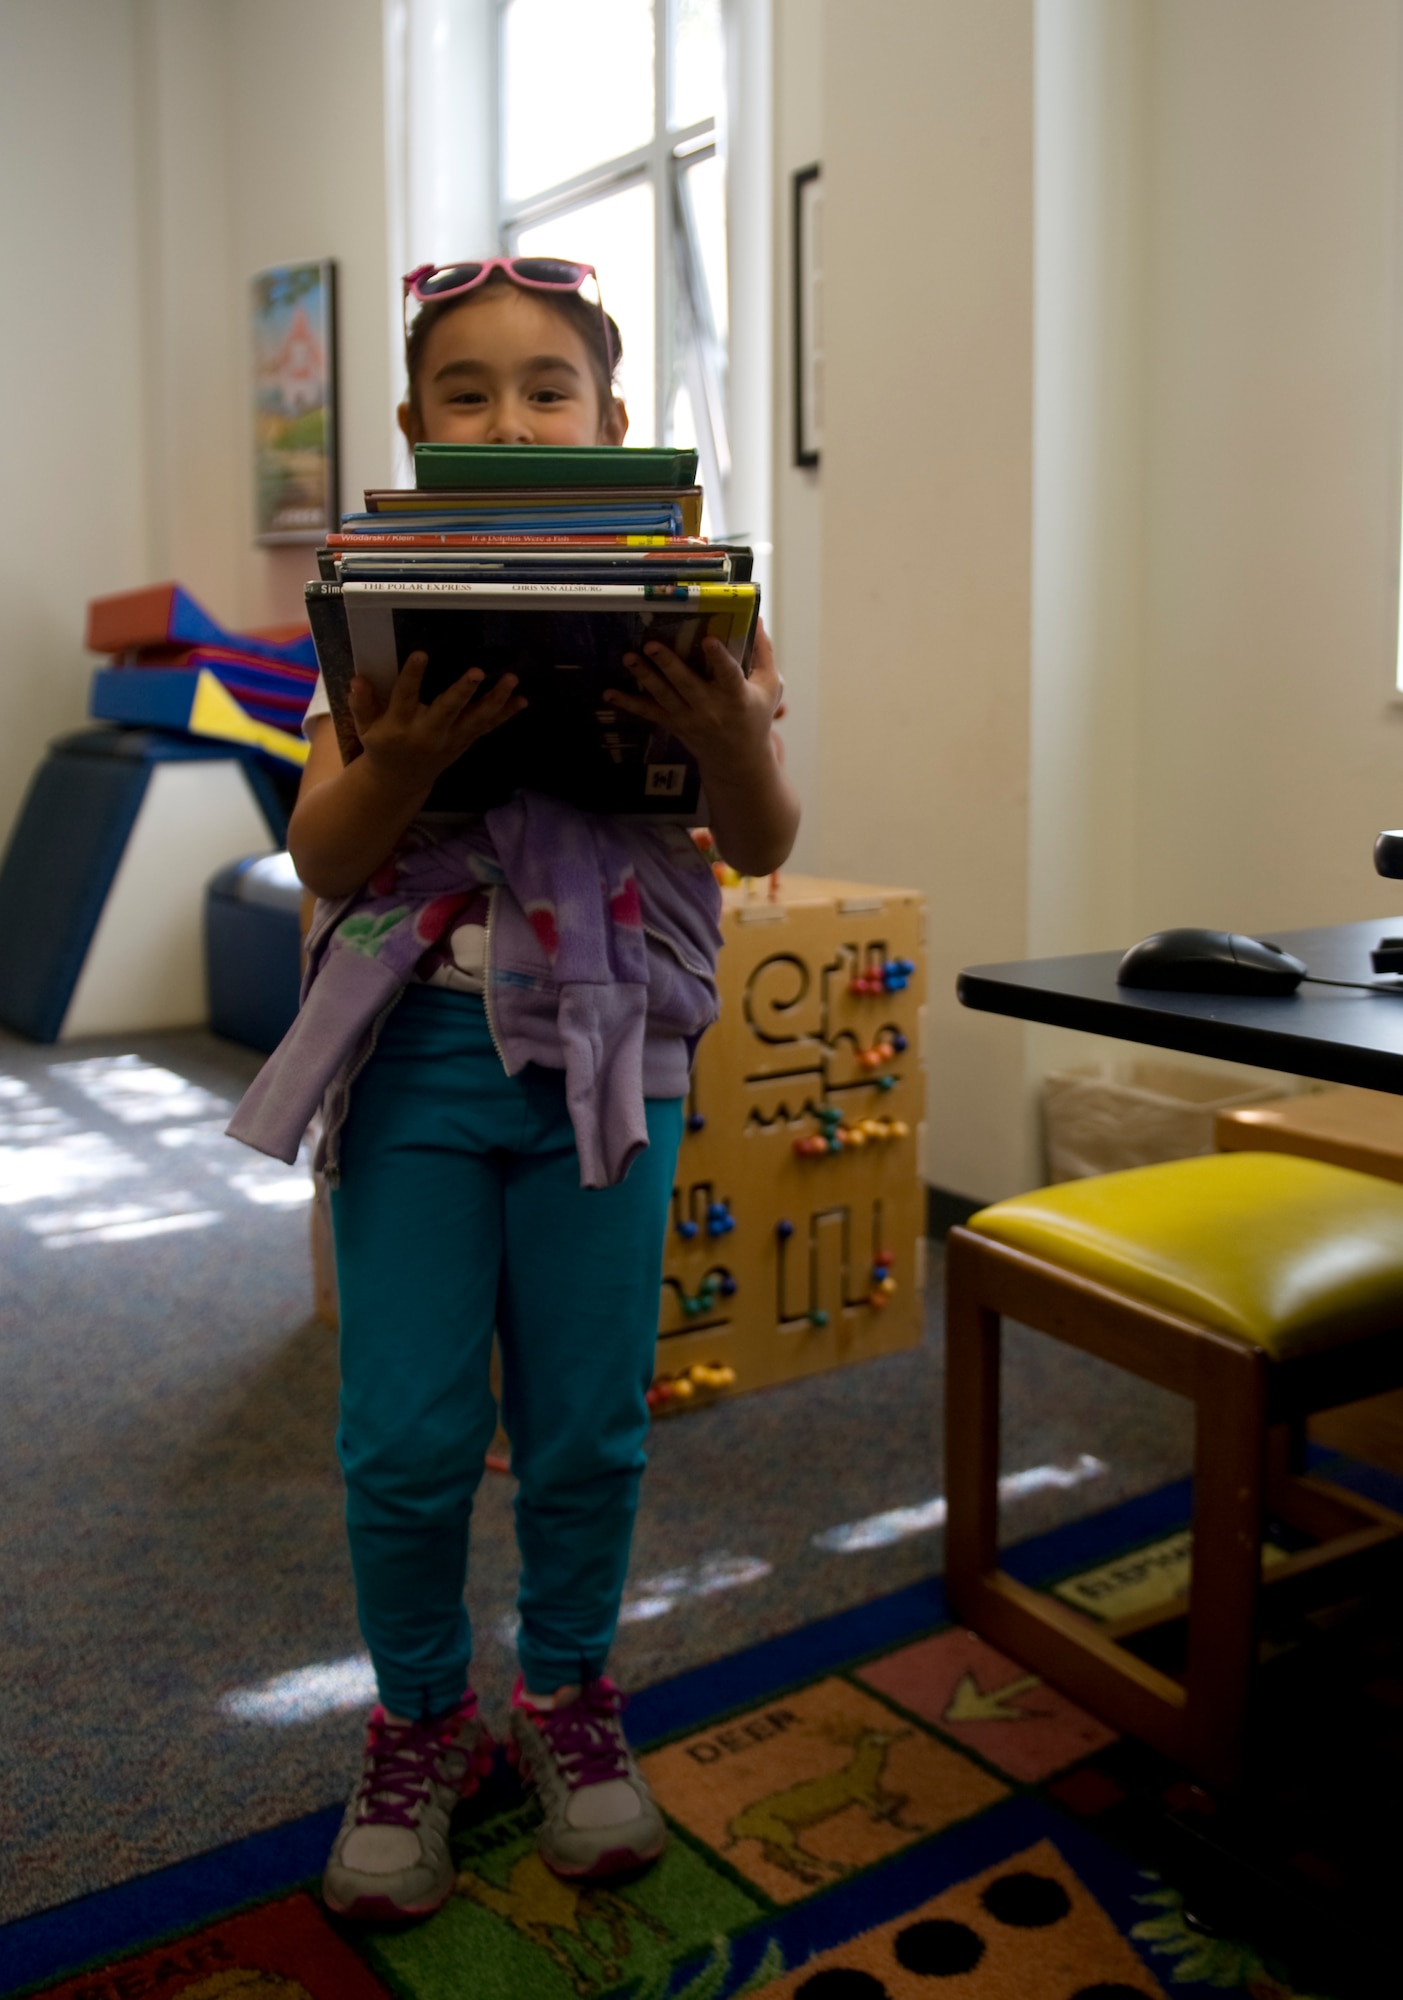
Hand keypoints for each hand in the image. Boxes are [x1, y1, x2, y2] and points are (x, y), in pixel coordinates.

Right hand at [348, 651, 525, 793]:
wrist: (400, 780)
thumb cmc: (382, 744)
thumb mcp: (365, 727)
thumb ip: (362, 703)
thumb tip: (358, 679)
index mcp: (399, 725)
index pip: (405, 697)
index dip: (412, 677)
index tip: (420, 654)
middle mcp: (428, 733)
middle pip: (447, 710)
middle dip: (462, 691)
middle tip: (476, 671)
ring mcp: (450, 739)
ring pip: (475, 720)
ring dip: (495, 700)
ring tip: (511, 680)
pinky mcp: (465, 742)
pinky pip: (487, 728)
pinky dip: (505, 715)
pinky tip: (522, 700)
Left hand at [606, 618, 780, 775]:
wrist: (738, 760)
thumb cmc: (755, 716)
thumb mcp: (769, 686)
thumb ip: (763, 652)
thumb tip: (757, 616)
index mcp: (737, 698)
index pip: (729, 675)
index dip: (719, 658)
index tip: (709, 640)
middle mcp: (711, 710)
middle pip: (687, 685)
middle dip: (668, 664)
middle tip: (651, 645)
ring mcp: (689, 719)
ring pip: (664, 696)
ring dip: (644, 676)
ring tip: (629, 657)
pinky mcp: (674, 724)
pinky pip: (649, 712)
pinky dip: (628, 703)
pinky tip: (609, 693)